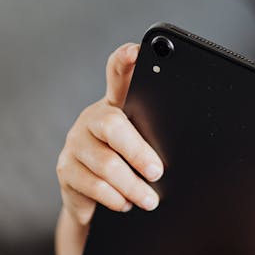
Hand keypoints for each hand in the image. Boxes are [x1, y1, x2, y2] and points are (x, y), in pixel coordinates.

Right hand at [55, 42, 164, 225]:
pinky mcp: (65, 170)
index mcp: (115, 105)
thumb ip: (158, 135)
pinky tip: (124, 203)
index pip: (118, 75)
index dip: (125, 61)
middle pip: (113, 125)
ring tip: (149, 199)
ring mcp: (75, 144)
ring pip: (106, 164)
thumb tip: (190, 141)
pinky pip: (93, 186)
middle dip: (138, 152)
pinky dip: (114, 199)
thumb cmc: (130, 166)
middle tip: (157, 171)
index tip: (136, 51)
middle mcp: (92, 119)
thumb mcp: (145, 145)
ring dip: (132, 186)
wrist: (96, 202)